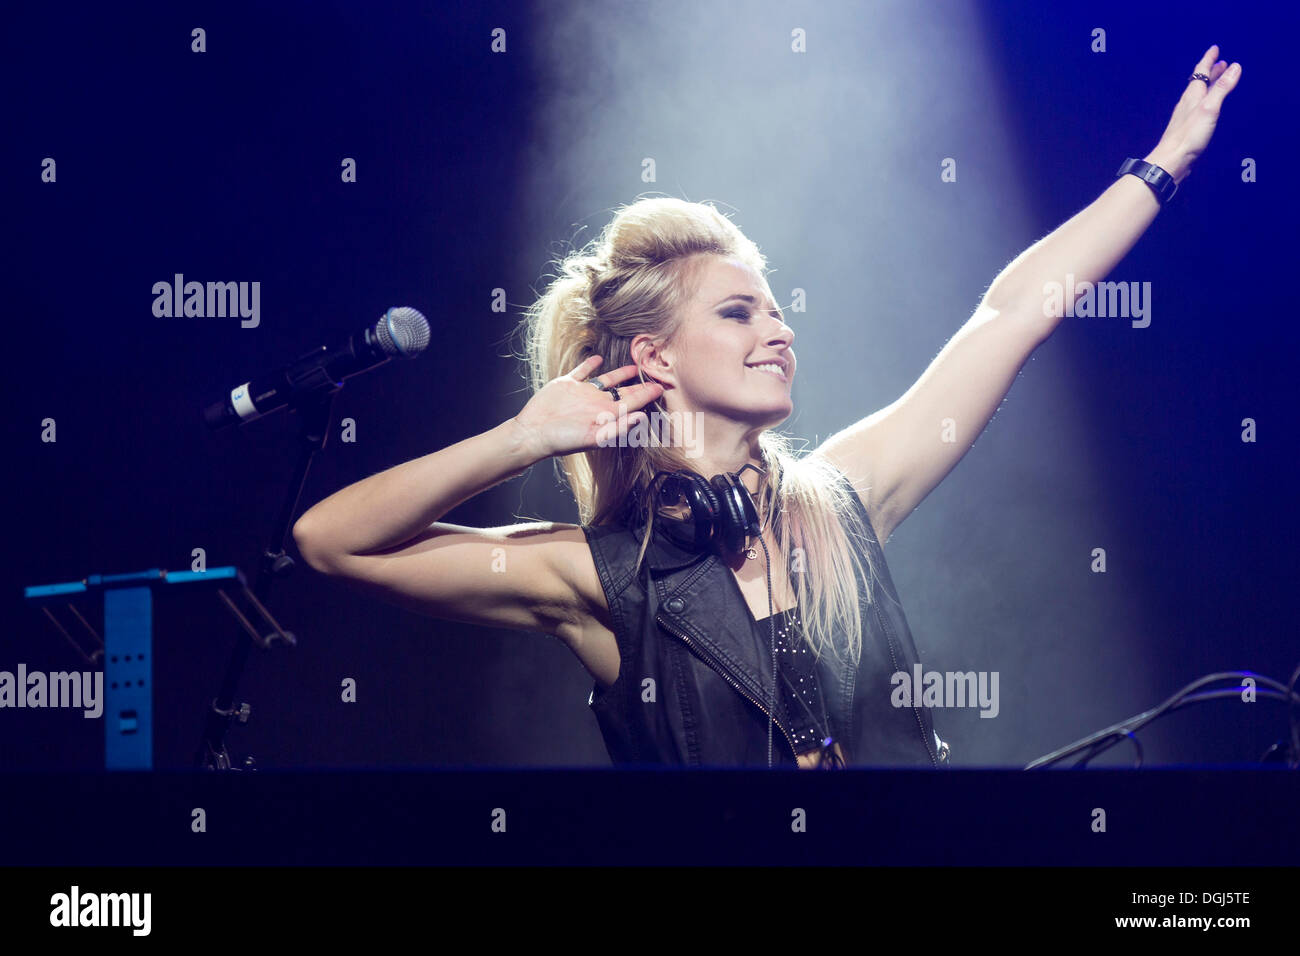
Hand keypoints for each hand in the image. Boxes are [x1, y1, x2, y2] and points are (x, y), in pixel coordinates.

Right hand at [509, 355, 664, 459]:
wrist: (534, 432)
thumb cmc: (563, 440)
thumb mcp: (595, 436)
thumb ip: (619, 427)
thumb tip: (643, 418)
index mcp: (606, 415)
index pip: (632, 403)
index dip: (647, 395)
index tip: (662, 387)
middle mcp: (597, 403)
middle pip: (623, 392)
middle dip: (639, 386)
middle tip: (655, 375)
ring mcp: (582, 393)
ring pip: (606, 380)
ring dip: (620, 374)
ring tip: (633, 366)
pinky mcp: (567, 384)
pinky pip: (582, 371)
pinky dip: (590, 364)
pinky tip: (597, 358)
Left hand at [1146, 45, 1241, 183]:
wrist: (1171, 160)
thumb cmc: (1189, 135)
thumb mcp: (1209, 108)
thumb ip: (1221, 88)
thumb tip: (1235, 66)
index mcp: (1192, 95)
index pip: (1201, 72)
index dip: (1208, 60)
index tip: (1215, 49)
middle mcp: (1188, 103)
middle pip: (1200, 82)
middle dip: (1211, 71)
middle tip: (1222, 63)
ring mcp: (1186, 115)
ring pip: (1199, 95)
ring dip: (1209, 85)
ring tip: (1218, 80)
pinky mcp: (1187, 127)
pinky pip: (1198, 107)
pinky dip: (1206, 100)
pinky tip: (1206, 106)